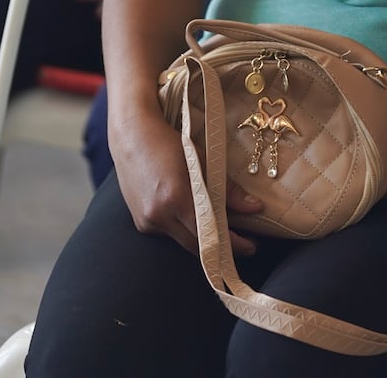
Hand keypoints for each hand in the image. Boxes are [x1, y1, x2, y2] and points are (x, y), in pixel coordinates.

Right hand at [110, 105, 261, 256]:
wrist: (131, 137)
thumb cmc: (169, 144)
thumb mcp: (203, 162)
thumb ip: (228, 190)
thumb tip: (255, 207)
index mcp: (175, 199)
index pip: (209, 233)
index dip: (232, 244)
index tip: (251, 247)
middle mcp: (158, 216)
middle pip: (196, 245)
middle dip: (222, 248)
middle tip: (247, 245)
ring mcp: (146, 222)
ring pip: (183, 240)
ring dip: (205, 240)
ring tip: (229, 231)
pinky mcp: (141, 222)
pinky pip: (170, 233)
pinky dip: (187, 229)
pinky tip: (199, 220)